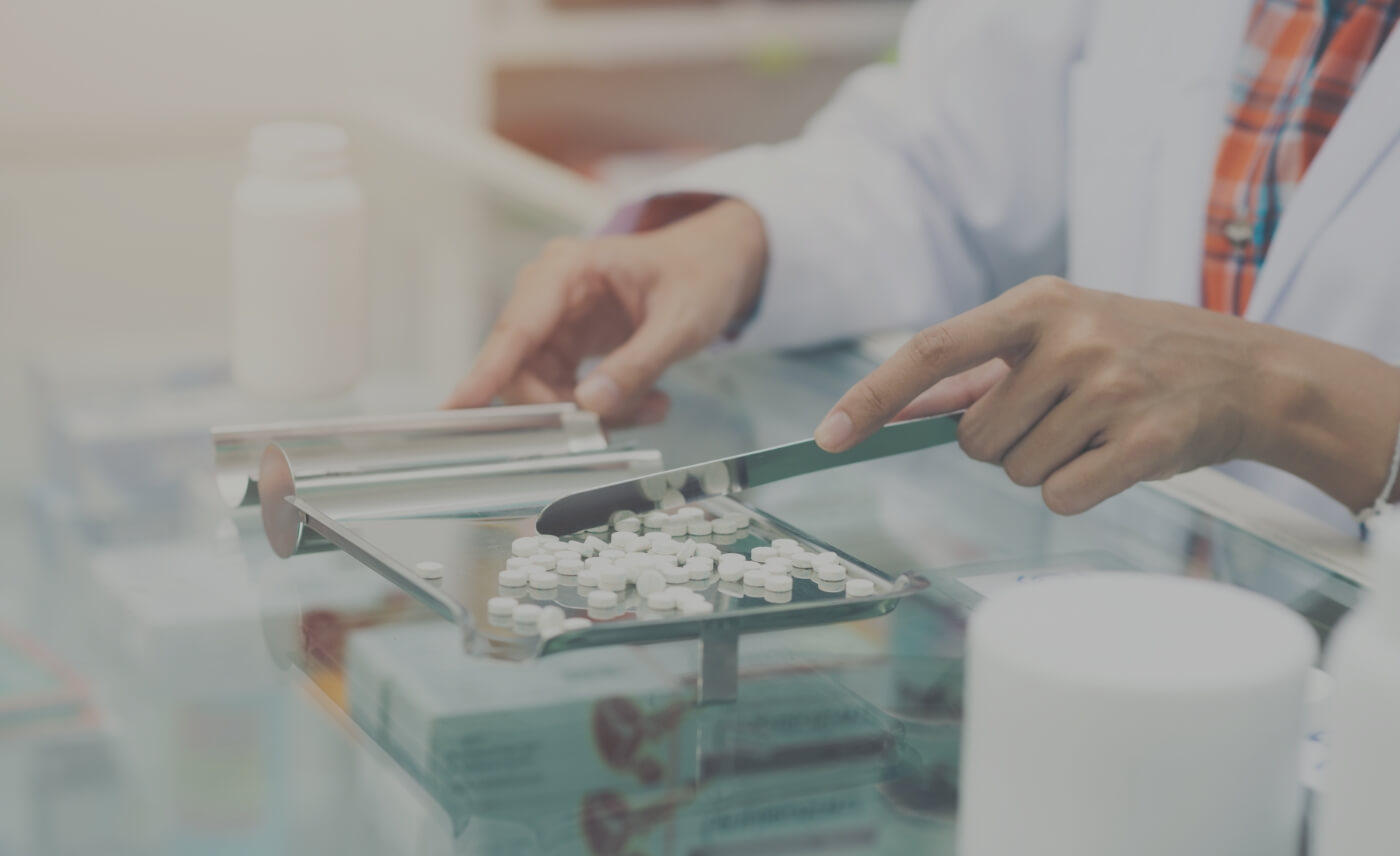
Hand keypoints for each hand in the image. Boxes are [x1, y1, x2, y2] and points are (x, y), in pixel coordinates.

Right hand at [444, 199, 766, 424]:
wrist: (717, 263)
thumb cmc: (698, 274)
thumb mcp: (679, 322)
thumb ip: (637, 365)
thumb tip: (590, 406)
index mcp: (568, 269)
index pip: (515, 329)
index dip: (484, 374)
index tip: (454, 409)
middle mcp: (549, 295)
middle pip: (523, 370)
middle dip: (564, 409)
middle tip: (616, 426)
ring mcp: (555, 322)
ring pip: (544, 391)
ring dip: (593, 414)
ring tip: (650, 409)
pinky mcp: (568, 346)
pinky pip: (566, 393)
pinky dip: (604, 408)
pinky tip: (646, 403)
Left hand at [814, 276, 1396, 514]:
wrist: (1245, 369)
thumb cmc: (1132, 350)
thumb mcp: (1058, 331)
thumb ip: (977, 369)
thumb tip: (894, 404)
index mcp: (1037, 303)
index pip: (931, 350)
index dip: (873, 395)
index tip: (828, 435)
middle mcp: (1070, 338)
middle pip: (975, 439)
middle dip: (1001, 444)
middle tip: (1058, 417)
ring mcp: (1110, 387)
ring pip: (1016, 472)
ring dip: (1043, 465)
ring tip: (1094, 429)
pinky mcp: (1146, 439)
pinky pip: (1062, 496)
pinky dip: (1076, 490)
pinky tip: (1114, 457)